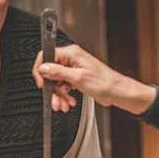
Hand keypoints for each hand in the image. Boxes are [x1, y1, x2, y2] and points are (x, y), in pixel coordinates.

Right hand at [31, 45, 155, 114]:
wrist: (117, 92)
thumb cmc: (105, 83)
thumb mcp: (78, 78)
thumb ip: (58, 72)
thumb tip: (43, 68)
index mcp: (71, 53)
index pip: (46, 56)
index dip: (41, 70)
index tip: (42, 83)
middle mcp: (71, 59)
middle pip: (50, 72)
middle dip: (52, 89)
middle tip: (55, 100)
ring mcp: (74, 69)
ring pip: (56, 81)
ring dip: (58, 95)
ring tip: (64, 104)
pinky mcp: (76, 78)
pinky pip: (64, 86)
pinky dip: (64, 95)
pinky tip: (69, 101)